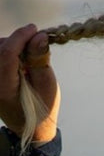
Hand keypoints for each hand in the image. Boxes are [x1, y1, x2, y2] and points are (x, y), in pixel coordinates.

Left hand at [0, 24, 59, 142]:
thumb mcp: (47, 83)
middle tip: (36, 42)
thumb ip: (40, 59)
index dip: (20, 36)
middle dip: (16, 39)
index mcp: (4, 87)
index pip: (6, 53)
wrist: (30, 127)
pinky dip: (7, 51)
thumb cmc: (42, 106)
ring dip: (11, 44)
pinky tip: (20, 57)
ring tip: (29, 52)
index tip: (35, 28)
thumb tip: (39, 35)